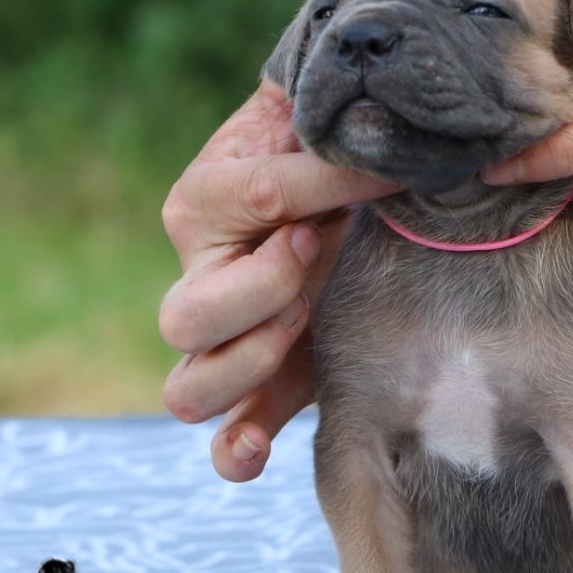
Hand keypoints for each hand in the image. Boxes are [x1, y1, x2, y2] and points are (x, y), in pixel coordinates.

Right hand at [160, 79, 398, 480]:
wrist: (343, 199)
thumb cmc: (332, 155)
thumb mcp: (324, 125)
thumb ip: (333, 122)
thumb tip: (380, 122)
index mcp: (206, 200)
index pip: (259, 203)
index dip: (325, 190)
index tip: (384, 177)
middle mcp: (200, 277)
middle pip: (189, 316)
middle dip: (262, 287)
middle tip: (316, 251)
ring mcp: (226, 341)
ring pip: (189, 388)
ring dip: (249, 362)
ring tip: (299, 324)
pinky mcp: (265, 384)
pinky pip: (226, 434)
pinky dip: (235, 448)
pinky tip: (256, 450)